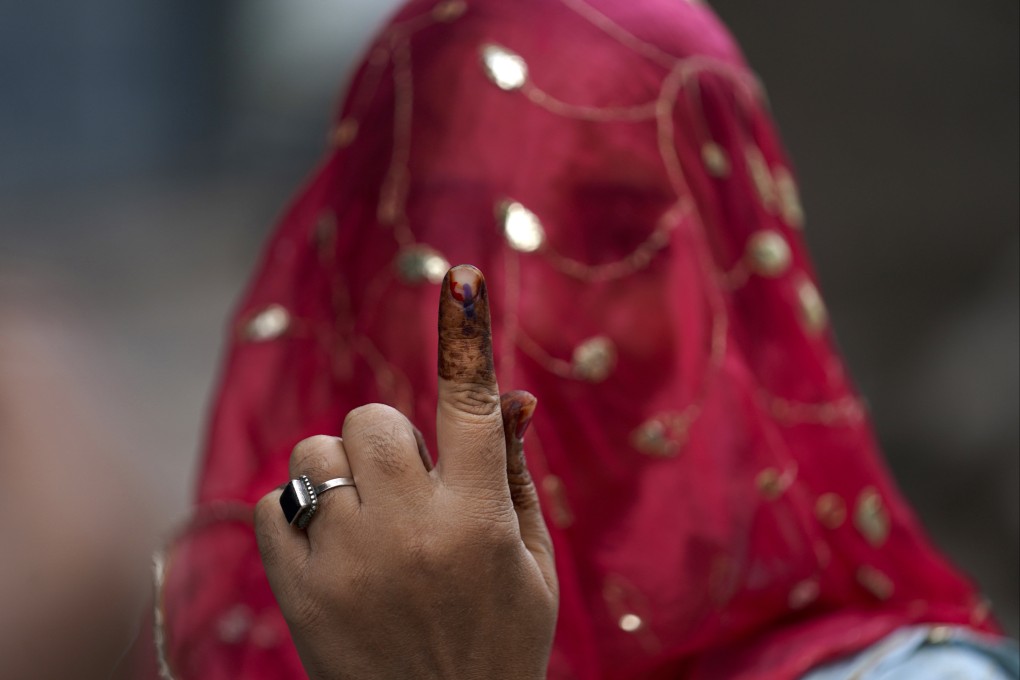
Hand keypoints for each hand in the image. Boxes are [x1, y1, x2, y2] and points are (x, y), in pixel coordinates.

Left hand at [254, 264, 557, 679]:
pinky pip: (272, 503)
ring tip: (365, 520)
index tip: (461, 280)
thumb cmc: (497, 643)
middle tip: (404, 485)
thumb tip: (513, 396)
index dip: (467, 337)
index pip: (471, 407)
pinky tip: (328, 548)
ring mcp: (345, 561)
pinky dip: (298, 513)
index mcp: (477, 521)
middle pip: (371, 418)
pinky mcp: (296, 592)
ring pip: (315, 452)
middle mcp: (409, 532)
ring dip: (340, 472)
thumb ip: (513, 475)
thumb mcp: (531, 564)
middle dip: (386, 439)